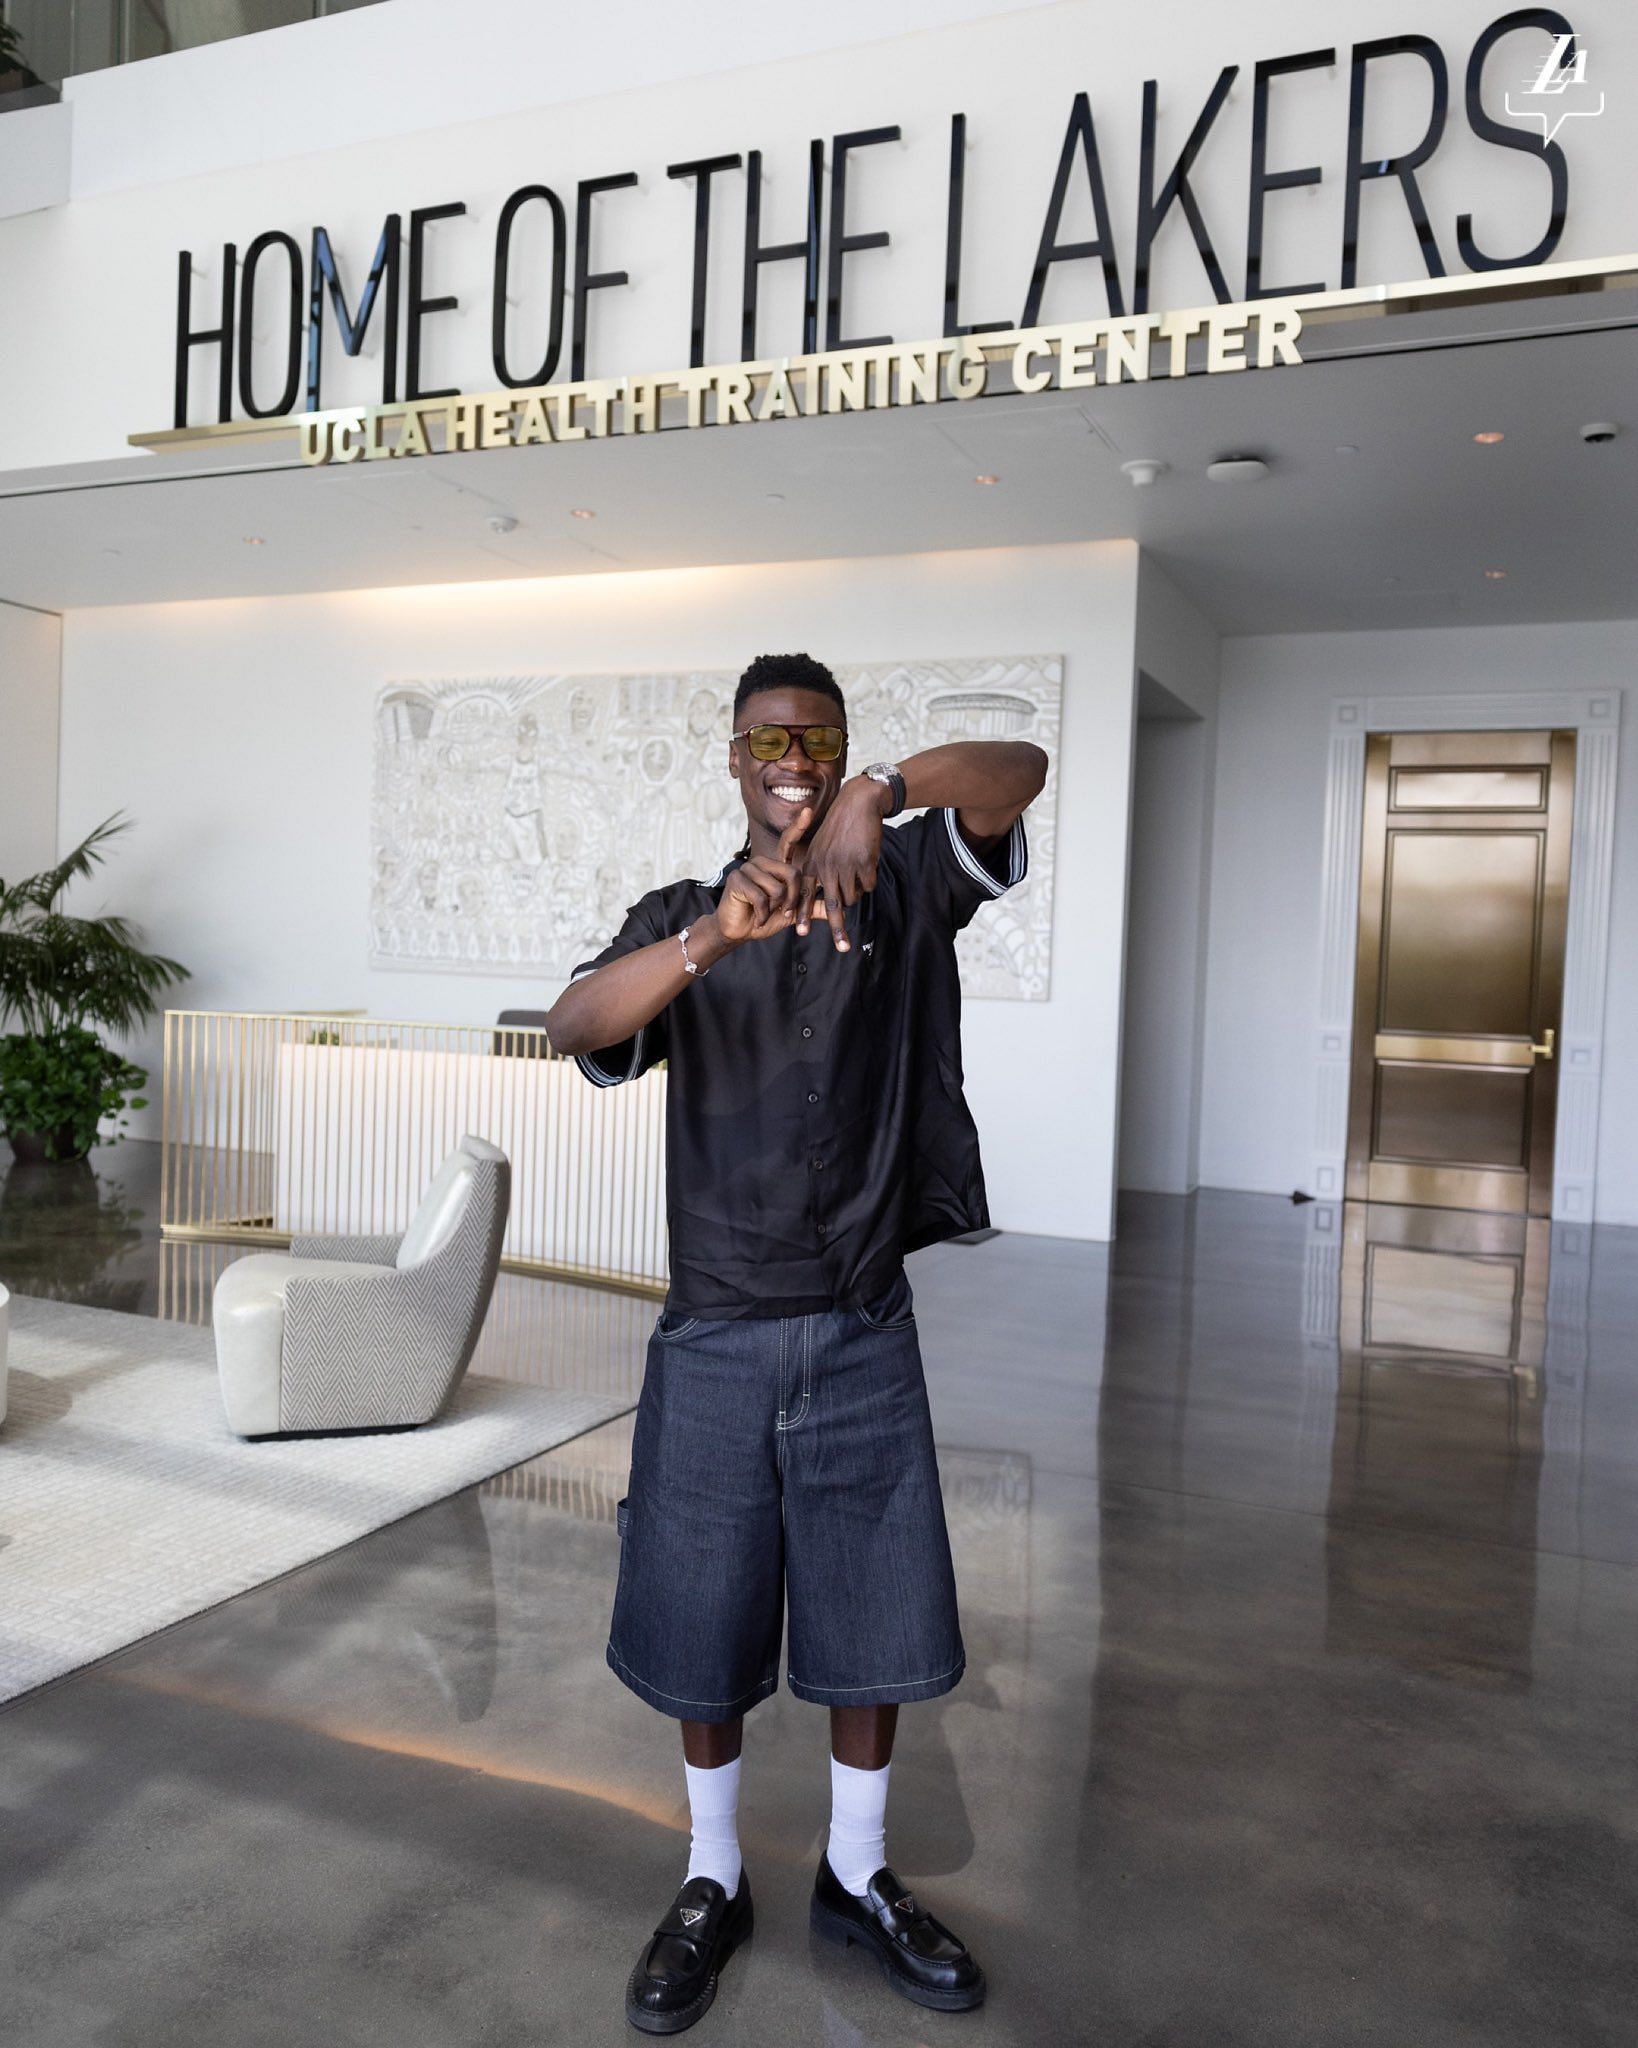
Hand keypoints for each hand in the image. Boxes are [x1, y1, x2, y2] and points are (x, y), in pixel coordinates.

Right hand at [713, 808, 811, 946]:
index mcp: (775, 866)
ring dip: (775, 909)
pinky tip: (756, 918)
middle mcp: (762, 862)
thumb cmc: (763, 919)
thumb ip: (813, 909)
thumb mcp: (792, 914)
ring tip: (764, 913)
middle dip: (791, 901)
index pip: (788, 842)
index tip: (808, 811)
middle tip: (781, 912)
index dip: (798, 827)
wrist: (737, 932)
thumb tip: (840, 911)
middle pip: (792, 874)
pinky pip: (761, 898)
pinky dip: (763, 914)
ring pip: (777, 888)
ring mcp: (748, 868)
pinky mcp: (737, 879)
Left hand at [797, 779, 888, 950]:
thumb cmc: (839, 826)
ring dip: (857, 891)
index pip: (803, 893)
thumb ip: (818, 870)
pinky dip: (869, 879)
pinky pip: (868, 885)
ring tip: (856, 872)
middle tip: (843, 948)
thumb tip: (822, 897)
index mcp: (812, 863)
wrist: (858, 804)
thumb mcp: (821, 846)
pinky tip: (866, 863)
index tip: (799, 932)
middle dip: (838, 929)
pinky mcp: (863, 863)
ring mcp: (844, 865)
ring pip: (853, 896)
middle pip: (831, 905)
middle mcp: (825, 866)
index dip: (801, 913)